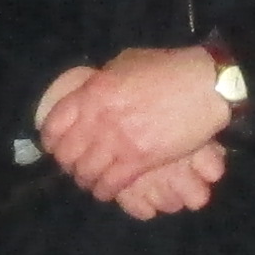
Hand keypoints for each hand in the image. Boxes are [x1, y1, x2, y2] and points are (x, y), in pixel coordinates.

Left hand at [36, 45, 234, 205]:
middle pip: (67, 152)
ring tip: (90, 180)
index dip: (50, 139)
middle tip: (73, 166)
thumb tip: (88, 92)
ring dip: (85, 179)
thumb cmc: (168, 69)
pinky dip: (105, 191)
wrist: (204, 86)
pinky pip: (111, 184)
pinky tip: (106, 190)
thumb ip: (102, 82)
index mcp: (93, 92)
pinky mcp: (139, 160)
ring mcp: (118, 141)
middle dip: (67, 163)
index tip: (54, 145)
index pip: (54, 123)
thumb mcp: (126, 64)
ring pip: (86, 172)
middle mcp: (100, 118)